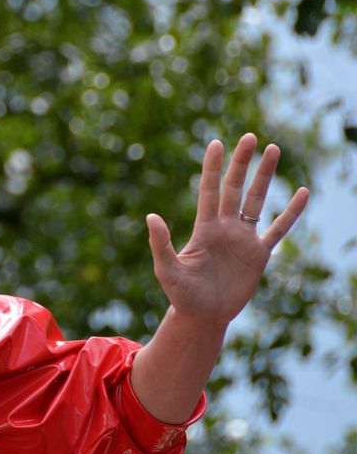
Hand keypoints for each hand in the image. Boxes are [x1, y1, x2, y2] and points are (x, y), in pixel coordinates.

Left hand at [145, 133, 309, 326]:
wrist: (202, 316)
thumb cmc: (181, 294)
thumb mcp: (167, 269)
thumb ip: (161, 243)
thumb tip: (151, 216)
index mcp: (203, 228)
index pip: (209, 191)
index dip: (213, 168)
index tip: (217, 142)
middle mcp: (224, 228)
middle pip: (235, 188)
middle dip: (242, 163)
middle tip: (250, 137)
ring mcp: (243, 239)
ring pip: (257, 201)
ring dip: (265, 177)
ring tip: (273, 149)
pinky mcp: (259, 255)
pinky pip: (278, 229)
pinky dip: (290, 212)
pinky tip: (302, 193)